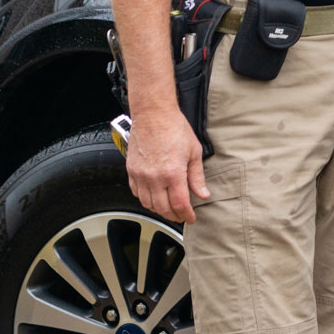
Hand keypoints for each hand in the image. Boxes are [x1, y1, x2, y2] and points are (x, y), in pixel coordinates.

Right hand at [126, 105, 207, 223]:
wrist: (153, 114)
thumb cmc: (174, 127)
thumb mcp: (194, 151)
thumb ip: (197, 176)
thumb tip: (202, 193)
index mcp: (173, 173)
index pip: (179, 204)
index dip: (186, 215)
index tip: (190, 219)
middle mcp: (154, 177)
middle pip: (162, 208)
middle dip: (174, 215)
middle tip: (181, 216)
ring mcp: (141, 175)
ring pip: (148, 204)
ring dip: (159, 210)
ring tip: (169, 208)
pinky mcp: (131, 171)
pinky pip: (136, 193)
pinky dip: (145, 199)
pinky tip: (153, 197)